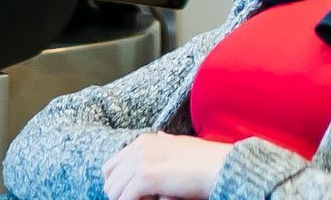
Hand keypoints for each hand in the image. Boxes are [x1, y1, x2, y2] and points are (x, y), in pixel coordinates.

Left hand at [102, 133, 230, 199]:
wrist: (221, 167)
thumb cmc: (206, 161)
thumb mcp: (180, 145)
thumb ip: (165, 143)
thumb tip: (160, 137)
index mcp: (144, 141)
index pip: (111, 166)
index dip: (117, 184)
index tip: (129, 196)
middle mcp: (139, 147)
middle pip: (109, 180)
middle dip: (119, 195)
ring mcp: (141, 161)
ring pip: (114, 192)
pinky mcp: (145, 177)